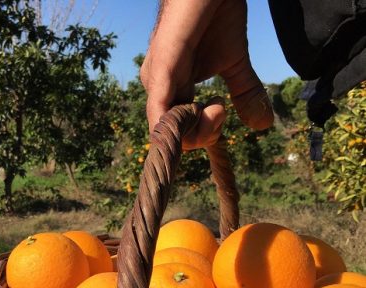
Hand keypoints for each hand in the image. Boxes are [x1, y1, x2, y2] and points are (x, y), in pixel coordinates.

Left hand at [140, 0, 272, 149]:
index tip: (223, 113)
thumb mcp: (235, 63)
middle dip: (203, 136)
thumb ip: (246, 94)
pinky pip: (158, 111)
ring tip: (218, 107)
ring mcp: (157, 81)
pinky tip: (198, 115)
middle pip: (175, 136)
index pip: (182, 132)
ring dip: (197, 131)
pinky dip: (174, 126)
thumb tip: (263, 125)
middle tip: (221, 110)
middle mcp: (160, 89)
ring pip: (167, 130)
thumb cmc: (217, 18)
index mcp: (174, 90)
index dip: (203, 135)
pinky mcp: (160, 71)